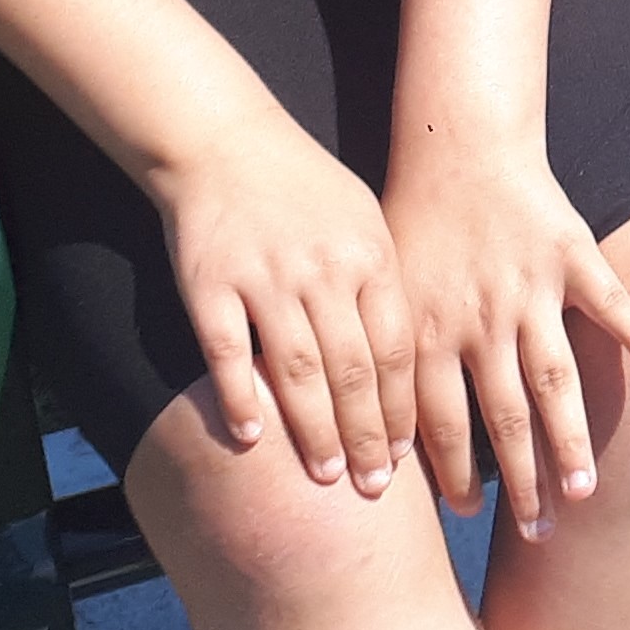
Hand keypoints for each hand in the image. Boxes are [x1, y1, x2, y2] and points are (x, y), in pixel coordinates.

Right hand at [146, 111, 420, 493]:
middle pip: (355, 370)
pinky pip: (230, 353)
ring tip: (328, 475)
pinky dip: (242, 398)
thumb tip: (419, 362)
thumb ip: (387, 286)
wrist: (227, 141)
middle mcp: (324, 271)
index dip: (404, 407)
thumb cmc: (307, 189)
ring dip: (316, 430)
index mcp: (371, 257)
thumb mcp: (366, 222)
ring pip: (299, 370)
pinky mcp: (210, 285)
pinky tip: (253, 438)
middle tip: (375, 488)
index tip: (411, 456)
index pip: (398, 348)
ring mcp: (266, 279)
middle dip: (369, 436)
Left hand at [379, 133, 629, 532]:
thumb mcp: (386, 293)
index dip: (452, 474)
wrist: (459, 146)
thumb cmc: (415, 222)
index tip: (465, 516)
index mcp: (428, 332)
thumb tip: (387, 440)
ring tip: (586, 489)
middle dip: (521, 479)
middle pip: (505, 417)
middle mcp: (481, 321)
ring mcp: (531, 291)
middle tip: (540, 529)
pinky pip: (608, 299)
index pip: (441, 423)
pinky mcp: (571, 256)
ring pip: (555, 378)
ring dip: (571, 438)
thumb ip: (391, 362)